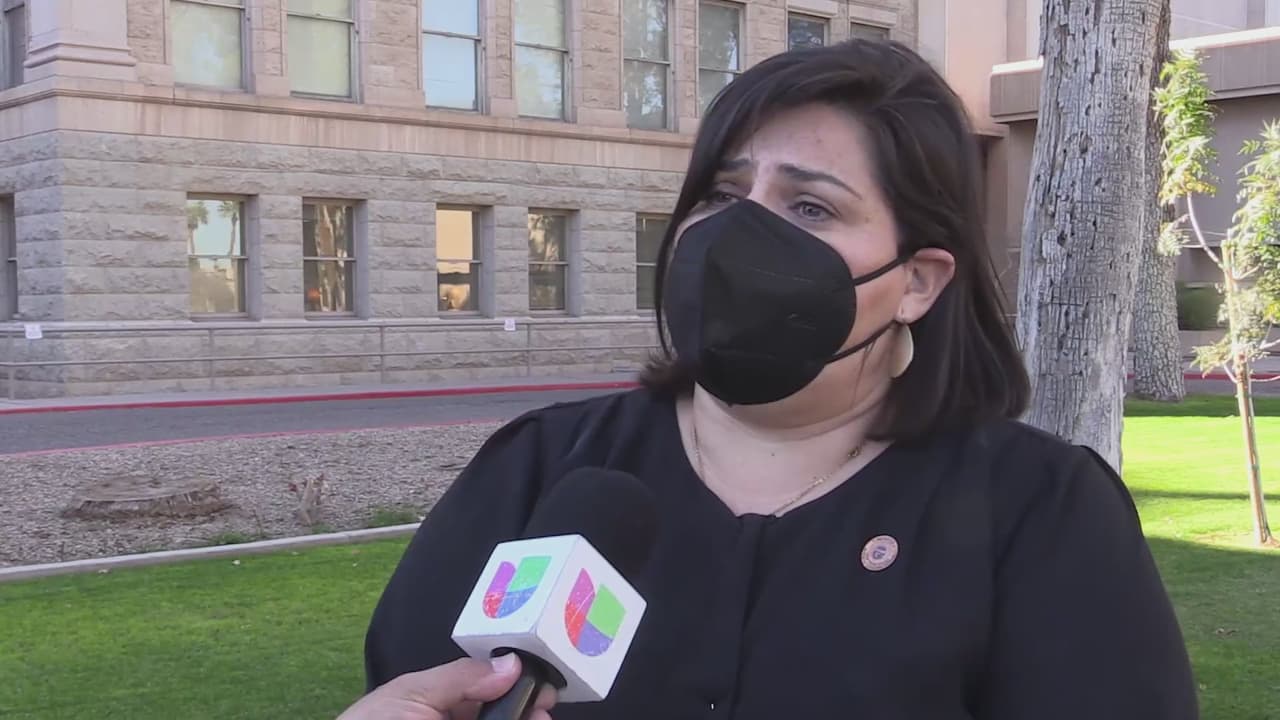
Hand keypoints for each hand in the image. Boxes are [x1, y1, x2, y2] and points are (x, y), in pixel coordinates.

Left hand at [337, 654, 556, 719]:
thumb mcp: (413, 695)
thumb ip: (462, 677)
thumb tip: (510, 663)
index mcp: (435, 703)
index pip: (483, 688)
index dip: (513, 683)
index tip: (539, 684)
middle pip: (497, 713)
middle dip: (525, 708)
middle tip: (543, 708)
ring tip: (540, 719)